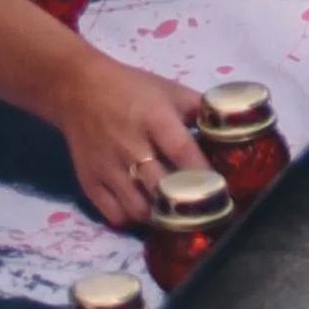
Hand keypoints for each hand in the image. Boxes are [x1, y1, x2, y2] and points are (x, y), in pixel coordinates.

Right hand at [58, 61, 210, 232]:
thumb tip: (228, 129)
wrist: (80, 92)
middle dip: (183, 201)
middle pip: (159, 186)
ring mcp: (107, 168)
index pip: (182, 151)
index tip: (220, 187)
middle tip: (200, 208)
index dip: (202, 172)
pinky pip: (114, 214)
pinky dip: (132, 219)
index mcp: (154, 118)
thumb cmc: (132, 89)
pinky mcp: (89, 183)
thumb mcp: (170, 90)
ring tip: (175, 214)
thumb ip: (199, 110)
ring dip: (159, 216)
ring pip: (137, 208)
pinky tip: (146, 212)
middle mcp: (129, 146)